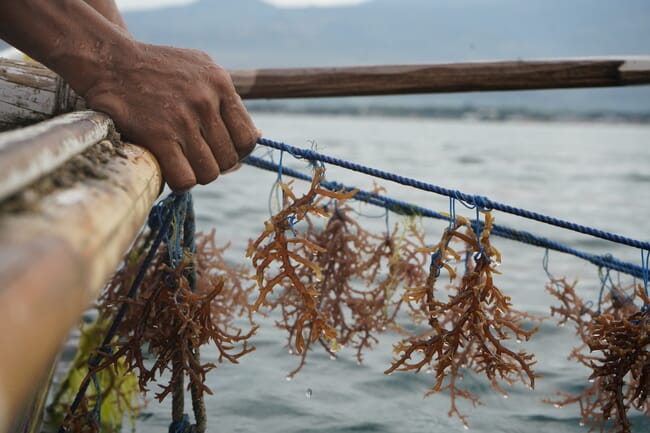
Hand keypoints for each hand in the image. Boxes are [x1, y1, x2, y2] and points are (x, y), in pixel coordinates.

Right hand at [82, 42, 257, 190]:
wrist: (109, 61)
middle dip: (214, 164)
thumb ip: (228, 101)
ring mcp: (183, 120)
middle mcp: (206, 101)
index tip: (219, 150)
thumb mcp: (202, 69)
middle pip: (229, 160)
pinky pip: (185, 179)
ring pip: (209, 173)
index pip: (248, 138)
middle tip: (194, 156)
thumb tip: (258, 136)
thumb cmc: (157, 69)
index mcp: (221, 84)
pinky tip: (168, 169)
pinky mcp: (158, 136)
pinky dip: (179, 182)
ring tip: (181, 162)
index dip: (237, 152)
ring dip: (196, 174)